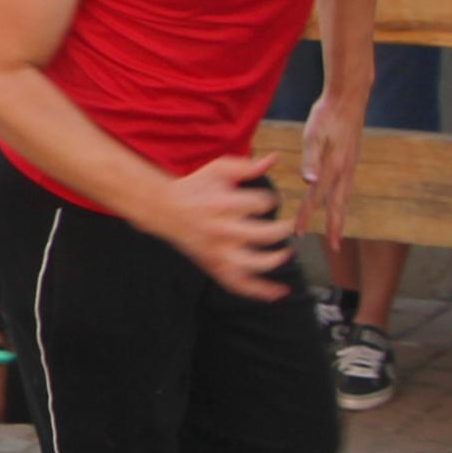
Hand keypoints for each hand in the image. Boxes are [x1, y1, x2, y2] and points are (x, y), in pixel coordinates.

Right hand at [148, 153, 297, 299]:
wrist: (164, 209)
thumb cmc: (194, 187)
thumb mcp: (218, 170)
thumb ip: (246, 166)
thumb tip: (273, 159)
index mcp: (224, 204)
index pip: (262, 203)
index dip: (270, 200)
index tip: (267, 201)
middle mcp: (223, 230)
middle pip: (266, 234)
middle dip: (282, 228)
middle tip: (287, 225)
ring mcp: (219, 252)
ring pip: (255, 264)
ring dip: (275, 259)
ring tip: (286, 253)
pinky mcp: (214, 266)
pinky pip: (239, 284)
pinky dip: (259, 291)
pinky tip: (278, 293)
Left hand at [297, 90, 364, 266]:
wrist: (349, 98)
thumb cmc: (326, 115)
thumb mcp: (313, 134)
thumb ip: (311, 159)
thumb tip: (309, 182)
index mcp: (333, 166)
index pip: (315, 198)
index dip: (306, 216)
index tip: (298, 232)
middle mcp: (345, 170)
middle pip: (338, 205)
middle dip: (335, 227)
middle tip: (335, 247)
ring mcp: (350, 166)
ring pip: (345, 198)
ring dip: (341, 217)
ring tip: (338, 234)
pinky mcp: (351, 161)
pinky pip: (347, 188)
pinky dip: (343, 203)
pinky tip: (339, 206)